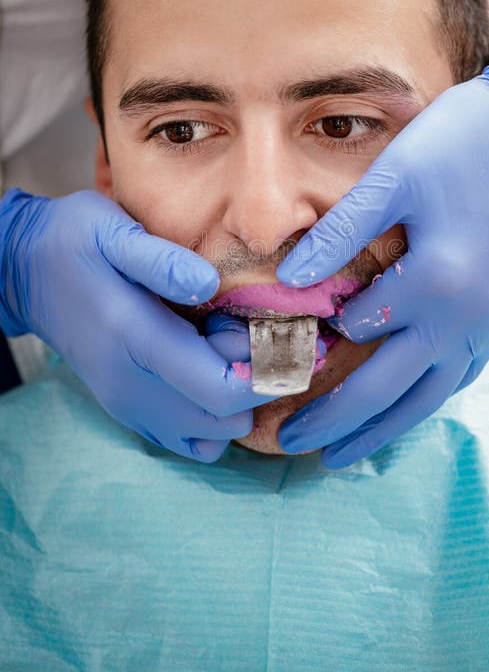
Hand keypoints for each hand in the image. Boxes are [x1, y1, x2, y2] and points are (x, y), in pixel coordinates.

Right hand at [0, 190, 270, 461]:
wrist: (26, 272)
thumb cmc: (75, 242)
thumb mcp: (113, 231)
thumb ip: (161, 260)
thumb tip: (210, 284)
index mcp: (135, 339)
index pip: (221, 388)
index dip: (265, 369)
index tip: (279, 329)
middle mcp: (132, 386)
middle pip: (226, 418)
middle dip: (258, 381)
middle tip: (254, 332)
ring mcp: (128, 405)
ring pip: (213, 435)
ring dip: (238, 398)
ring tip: (228, 349)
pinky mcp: (129, 411)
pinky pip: (190, 440)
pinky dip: (215, 416)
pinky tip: (210, 372)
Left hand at [275, 66, 488, 467]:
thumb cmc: (467, 143)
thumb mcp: (397, 175)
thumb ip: (341, 231)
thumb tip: (290, 279)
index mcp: (435, 282)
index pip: (357, 330)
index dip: (312, 342)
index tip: (271, 359)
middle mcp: (464, 318)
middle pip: (388, 388)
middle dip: (336, 419)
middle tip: (291, 441)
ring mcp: (488, 325)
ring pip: (428, 398)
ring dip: (382, 429)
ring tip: (342, 455)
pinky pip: (459, 378)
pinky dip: (424, 402)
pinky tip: (406, 408)